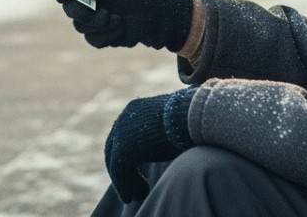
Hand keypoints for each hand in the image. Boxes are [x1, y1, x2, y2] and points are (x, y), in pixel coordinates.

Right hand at [55, 0, 192, 50]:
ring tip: (117, 20)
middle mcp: (91, 1)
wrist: (163, 17)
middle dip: (82, 13)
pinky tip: (120, 28)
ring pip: (80, 27)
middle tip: (100, 13)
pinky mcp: (103, 36)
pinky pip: (93, 40)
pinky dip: (106, 36)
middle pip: (69, 9)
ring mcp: (96, 19)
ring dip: (98, 26)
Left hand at [105, 87, 196, 203]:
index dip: (129, 154)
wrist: (191, 117)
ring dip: (125, 181)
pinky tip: (135, 196)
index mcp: (136, 109)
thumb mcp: (172, 124)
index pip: (123, 134)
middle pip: (114, 147)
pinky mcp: (123, 149)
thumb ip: (163, 132)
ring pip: (116, 162)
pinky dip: (126, 186)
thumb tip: (169, 140)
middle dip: (123, 168)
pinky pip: (119, 171)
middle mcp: (124, 118)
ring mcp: (121, 132)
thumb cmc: (190, 120)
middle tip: (134, 185)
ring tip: (137, 196)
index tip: (136, 169)